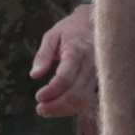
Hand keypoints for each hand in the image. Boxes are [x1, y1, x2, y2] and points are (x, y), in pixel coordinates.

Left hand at [29, 5, 98, 119]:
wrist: (98, 23)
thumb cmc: (71, 29)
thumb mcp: (52, 36)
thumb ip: (43, 55)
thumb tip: (34, 75)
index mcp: (77, 52)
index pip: (64, 78)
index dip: (51, 91)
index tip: (38, 97)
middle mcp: (90, 64)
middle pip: (74, 93)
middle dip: (56, 105)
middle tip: (40, 110)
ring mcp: (97, 74)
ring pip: (83, 99)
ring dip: (64, 110)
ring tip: (47, 111)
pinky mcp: (100, 80)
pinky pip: (88, 99)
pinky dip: (74, 108)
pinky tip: (60, 108)